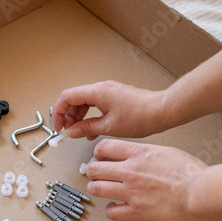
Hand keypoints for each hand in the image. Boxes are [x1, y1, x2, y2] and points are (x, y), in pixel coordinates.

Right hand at [52, 81, 167, 139]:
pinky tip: (92, 128)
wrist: (162, 110)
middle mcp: (101, 88)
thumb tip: (73, 131)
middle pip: (74, 98)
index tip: (59, 126)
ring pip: (84, 101)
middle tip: (68, 130)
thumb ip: (87, 128)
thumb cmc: (141, 116)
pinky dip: (90, 115)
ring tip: (80, 131)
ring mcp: (108, 91)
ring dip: (79, 116)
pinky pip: (95, 103)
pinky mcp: (115, 96)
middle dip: (68, 115)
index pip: (67, 97)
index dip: (59, 112)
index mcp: (96, 92)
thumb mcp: (108, 127)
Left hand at [86, 139, 207, 220]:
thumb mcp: (165, 151)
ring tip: (100, 188)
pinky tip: (114, 207)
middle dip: (92, 171)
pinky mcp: (136, 211)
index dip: (98, 152)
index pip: (104, 147)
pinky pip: (111, 212)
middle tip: (96, 174)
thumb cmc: (190, 172)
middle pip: (95, 169)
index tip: (100, 156)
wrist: (200, 192)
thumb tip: (134, 154)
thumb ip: (145, 152)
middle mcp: (130, 171)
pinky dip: (109, 210)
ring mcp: (131, 192)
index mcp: (138, 153)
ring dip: (96, 188)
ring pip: (97, 189)